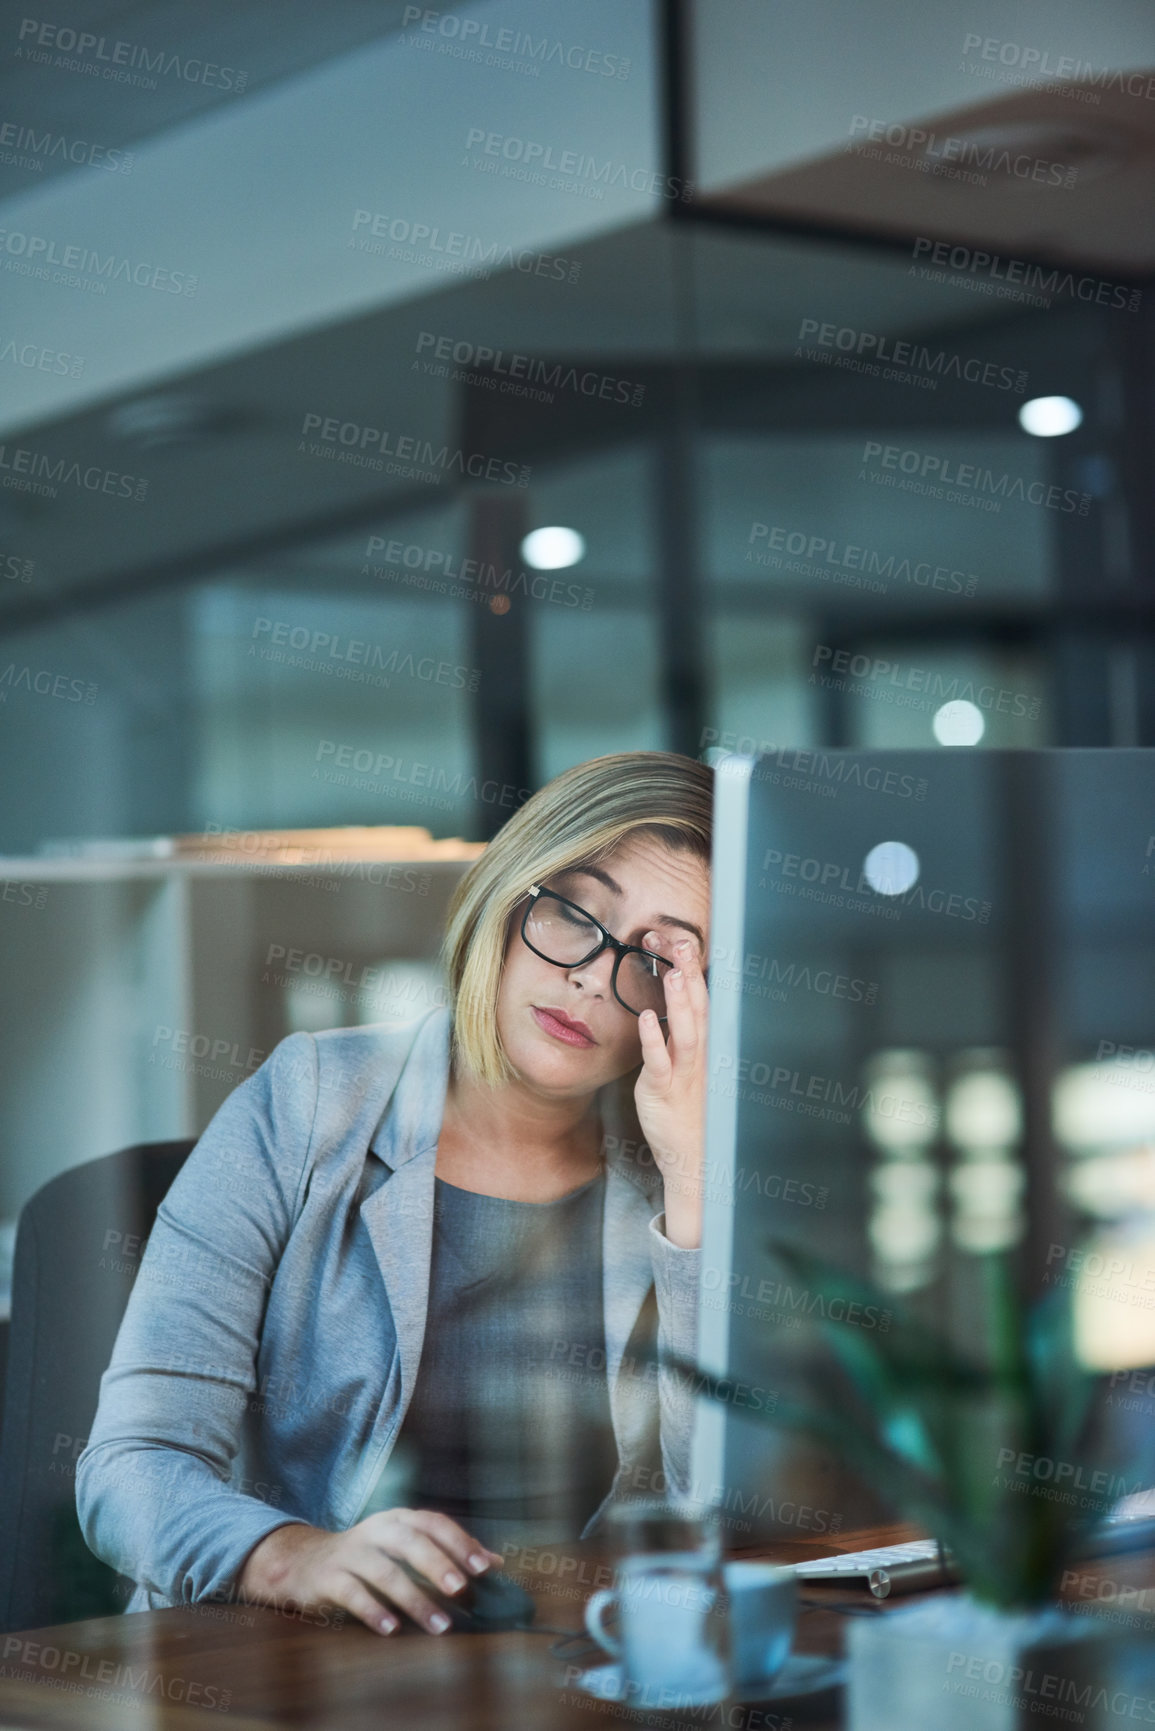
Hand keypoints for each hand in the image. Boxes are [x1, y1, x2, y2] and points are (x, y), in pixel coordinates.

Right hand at [237, 1510, 504, 1634]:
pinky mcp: (329, 1577)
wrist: (304, 1562)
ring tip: (439, 1624)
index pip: (433, 1523)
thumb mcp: (404, 1547)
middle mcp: (376, 1530)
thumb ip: (448, 1554)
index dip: (459, 1542)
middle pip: (411, 1542)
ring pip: (385, 1572)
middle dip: (438, 1565)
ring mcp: (351, 1552)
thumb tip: (496, 1562)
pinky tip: (391, 1628)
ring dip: (414, 1599)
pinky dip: (373, 1610)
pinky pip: (352, 1593)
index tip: (484, 1567)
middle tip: (462, 1590)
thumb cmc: (367, 1556)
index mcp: (398, 1519)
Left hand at [633, 934, 708, 1246]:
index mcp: (706, 1046)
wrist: (695, 1158)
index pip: (704, 999)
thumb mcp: (691, 1067)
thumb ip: (684, 1034)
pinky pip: (660, 1063)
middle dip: (691, 973)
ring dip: (680, 1001)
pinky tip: (647, 1018)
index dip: (693, 969)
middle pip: (699, 1007)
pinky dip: (655, 1040)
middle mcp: (700, 1055)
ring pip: (686, 1031)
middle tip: (682, 941)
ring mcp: (684, 1073)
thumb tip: (677, 1000)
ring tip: (672, 971)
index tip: (682, 939)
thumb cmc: (691, 1110)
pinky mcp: (664, 1091)